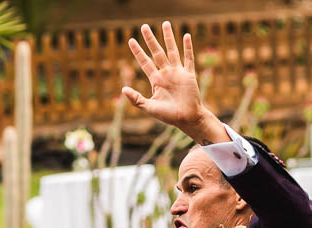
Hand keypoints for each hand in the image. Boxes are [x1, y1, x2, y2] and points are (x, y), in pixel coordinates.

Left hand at [122, 22, 225, 143]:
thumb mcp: (149, 107)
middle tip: (144, 26)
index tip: (131, 40)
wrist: (186, 119)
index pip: (145, 62)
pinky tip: (186, 35)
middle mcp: (166, 73)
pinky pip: (188, 58)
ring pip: (172, 51)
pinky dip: (188, 47)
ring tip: (165, 23)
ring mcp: (178, 72)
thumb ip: (136, 99)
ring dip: (168, 38)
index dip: (138, 51)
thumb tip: (123, 89)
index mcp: (156, 80)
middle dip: (150, 40)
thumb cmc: (168, 116)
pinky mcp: (189, 74)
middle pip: (156, 52)